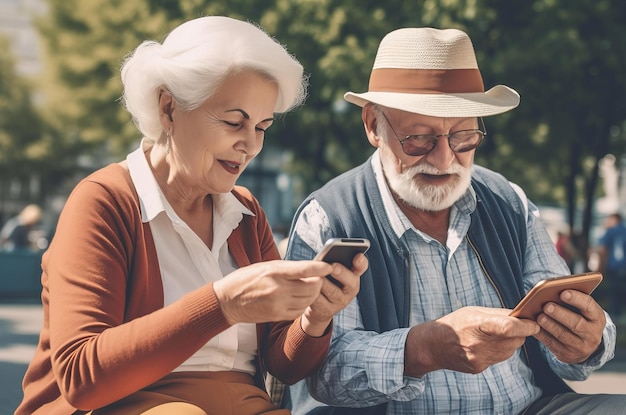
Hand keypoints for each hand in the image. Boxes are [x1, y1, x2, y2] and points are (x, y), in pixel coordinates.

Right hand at [213, 260, 332, 323]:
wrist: (227, 301)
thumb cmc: (246, 279)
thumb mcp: (265, 266)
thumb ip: (287, 268)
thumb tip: (309, 268)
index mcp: (274, 272)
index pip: (304, 269)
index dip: (320, 268)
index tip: (329, 266)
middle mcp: (277, 289)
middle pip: (311, 287)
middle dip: (319, 282)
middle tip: (319, 277)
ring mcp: (278, 304)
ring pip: (308, 300)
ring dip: (313, 294)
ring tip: (310, 287)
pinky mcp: (277, 316)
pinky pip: (299, 311)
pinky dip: (304, 304)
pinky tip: (300, 298)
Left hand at [300, 253, 367, 336]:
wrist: (319, 307)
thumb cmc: (325, 282)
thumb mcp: (330, 272)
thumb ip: (331, 264)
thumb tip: (324, 260)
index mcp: (353, 275)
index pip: (361, 267)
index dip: (361, 262)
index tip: (358, 255)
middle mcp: (350, 289)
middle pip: (350, 281)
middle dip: (341, 272)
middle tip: (333, 266)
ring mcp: (340, 302)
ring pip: (332, 291)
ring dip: (322, 282)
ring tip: (315, 274)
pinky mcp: (327, 311)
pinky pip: (319, 300)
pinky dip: (311, 292)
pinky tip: (305, 286)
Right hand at [405, 306, 539, 376]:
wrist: (433, 346)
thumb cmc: (454, 323)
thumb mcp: (473, 311)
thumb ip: (498, 314)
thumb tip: (522, 316)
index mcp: (476, 324)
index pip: (508, 327)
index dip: (525, 326)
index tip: (534, 324)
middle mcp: (478, 344)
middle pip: (514, 340)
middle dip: (519, 333)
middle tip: (512, 325)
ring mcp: (479, 358)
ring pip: (509, 351)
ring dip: (509, 342)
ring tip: (493, 335)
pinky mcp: (479, 367)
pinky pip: (499, 358)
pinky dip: (498, 351)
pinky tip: (485, 345)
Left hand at [533, 289, 605, 362]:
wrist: (584, 345)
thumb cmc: (578, 318)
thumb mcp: (582, 310)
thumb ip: (571, 301)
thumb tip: (550, 291)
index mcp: (597, 318)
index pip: (589, 306)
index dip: (576, 299)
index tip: (563, 292)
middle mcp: (592, 334)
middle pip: (576, 324)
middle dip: (560, 314)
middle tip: (547, 306)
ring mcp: (580, 347)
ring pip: (563, 335)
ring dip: (550, 325)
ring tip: (539, 316)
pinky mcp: (566, 354)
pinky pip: (552, 344)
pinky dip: (541, 334)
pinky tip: (533, 327)